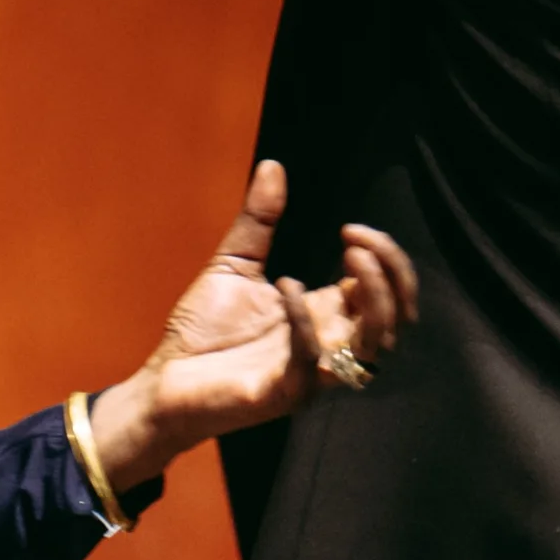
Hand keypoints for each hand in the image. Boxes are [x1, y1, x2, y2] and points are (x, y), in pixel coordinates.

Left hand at [88, 161, 419, 488]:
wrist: (163, 380)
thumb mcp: (234, 264)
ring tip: (348, 256)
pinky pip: (314, 364)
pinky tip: (286, 286)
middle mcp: (328, 346)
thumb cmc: (201, 331)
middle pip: (396, 319)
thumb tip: (272, 165)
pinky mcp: (283, 394)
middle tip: (358, 242)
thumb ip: (258, 220)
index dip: (384, 257)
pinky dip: (307, 323)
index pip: (385, 292)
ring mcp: (311, 374)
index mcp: (324, 316)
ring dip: (372, 298)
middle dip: (392, 275)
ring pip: (374, 347)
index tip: (350, 228)